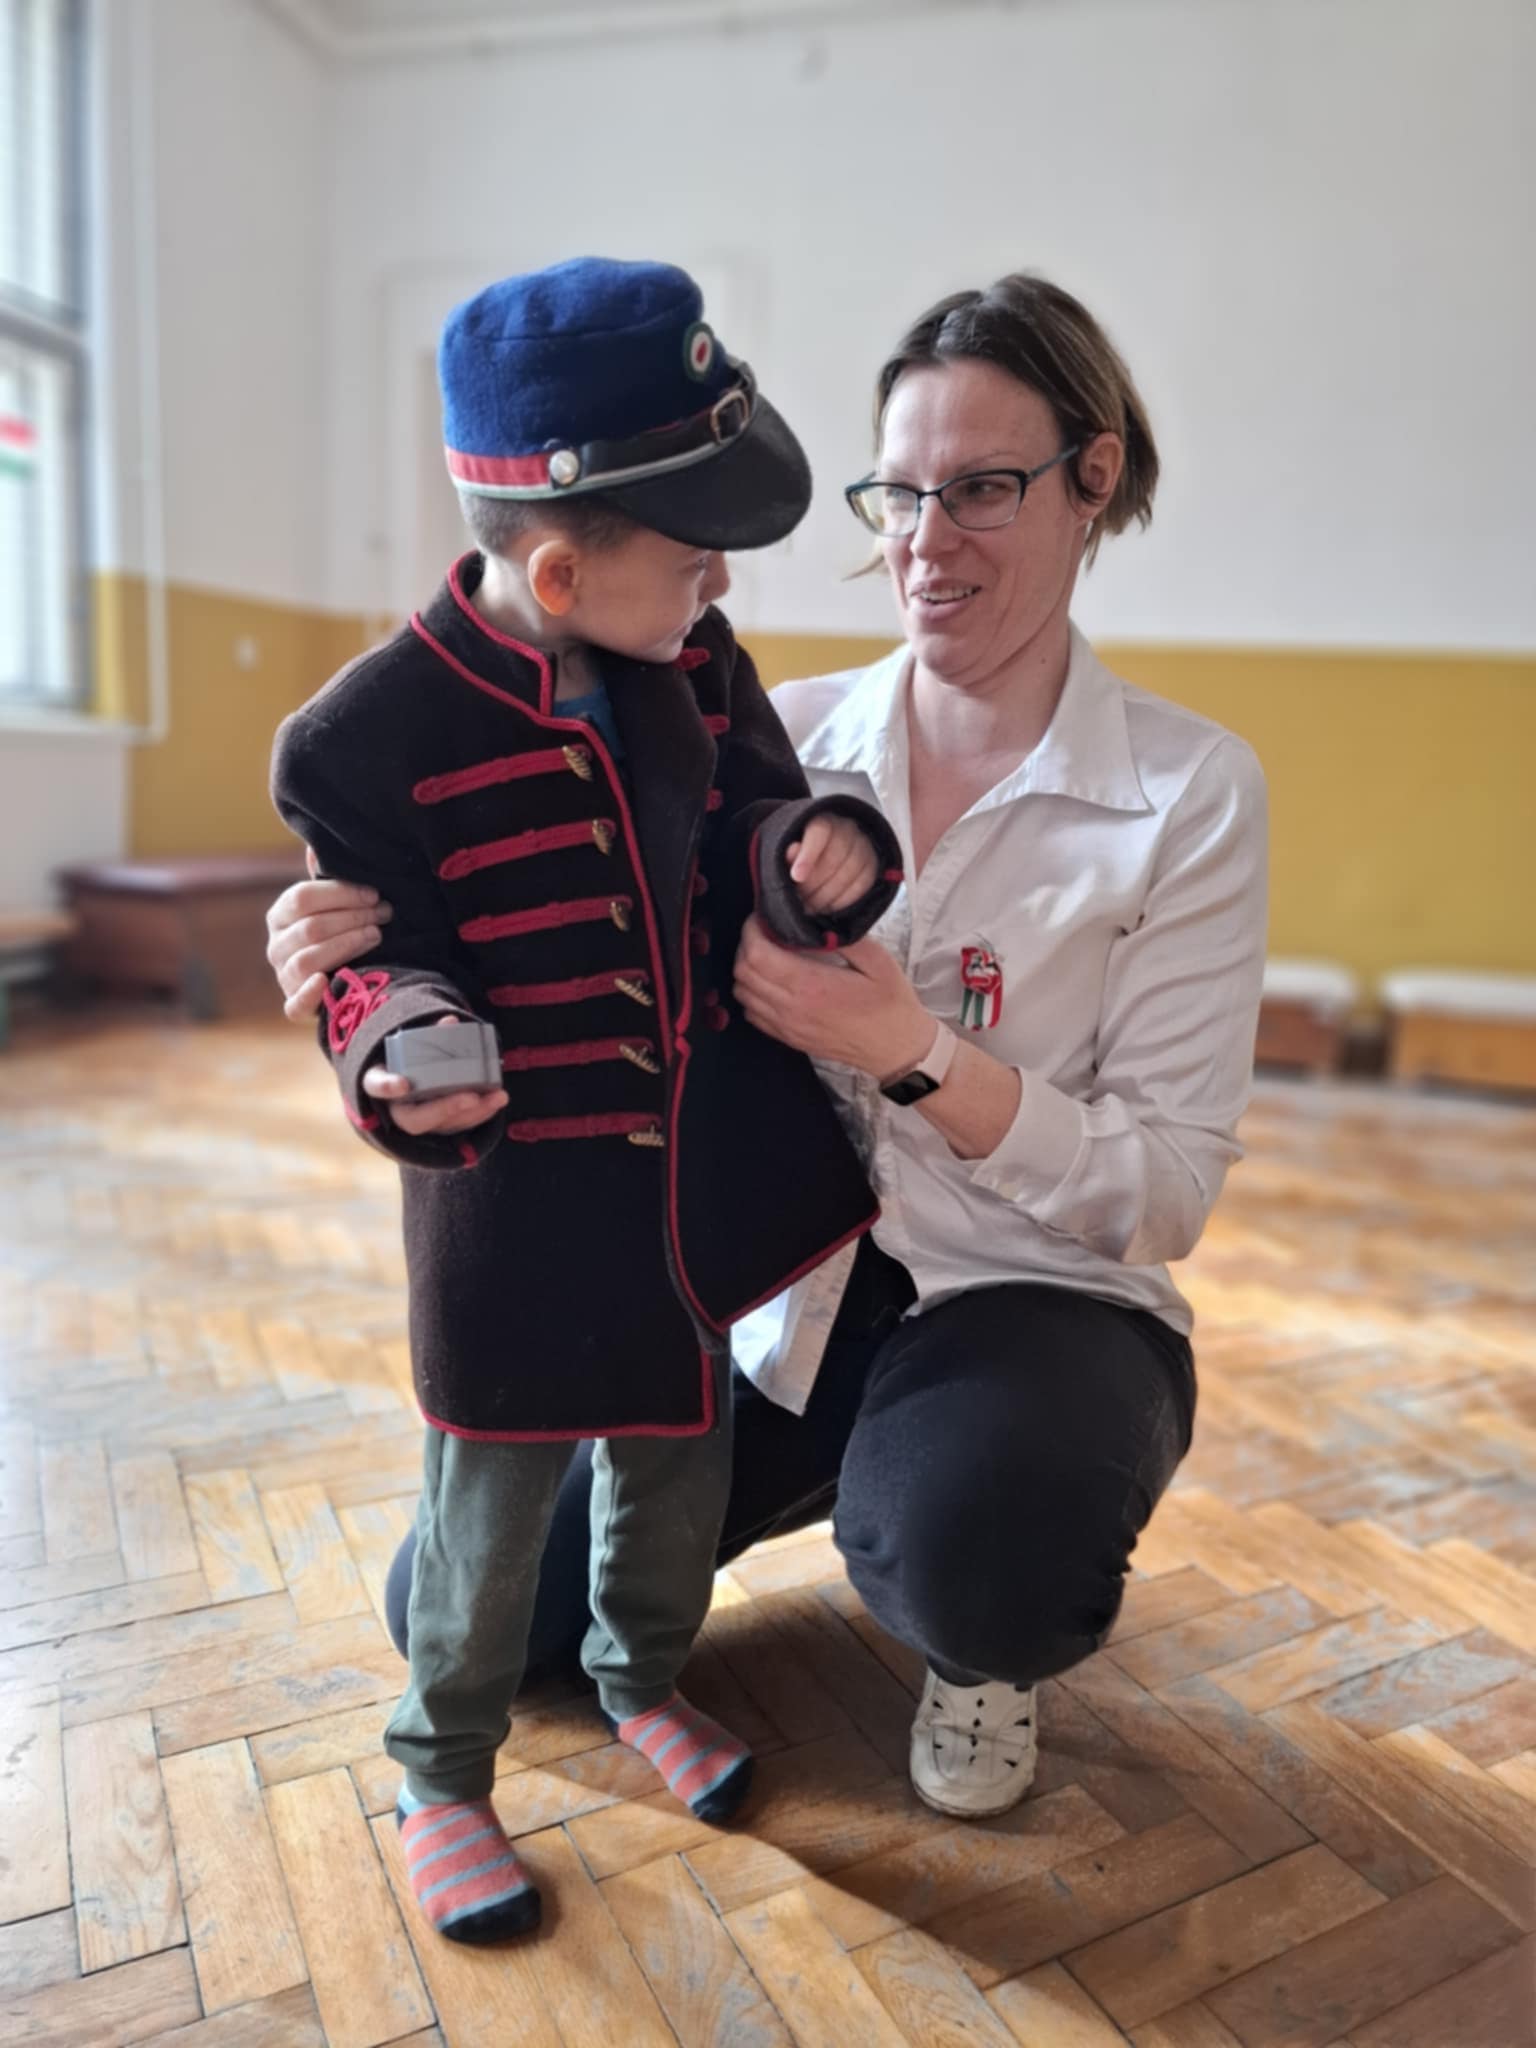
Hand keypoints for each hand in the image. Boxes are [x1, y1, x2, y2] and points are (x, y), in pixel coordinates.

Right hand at [266, 847, 392, 1021]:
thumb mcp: (334, 905)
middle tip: (384, 914)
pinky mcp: (294, 1006)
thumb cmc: (340, 931)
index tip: (374, 894)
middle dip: (353, 918)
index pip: (302, 898)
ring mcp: (284, 977)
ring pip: (309, 959)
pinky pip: (294, 1004)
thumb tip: (314, 847)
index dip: (341, 894)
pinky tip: (327, 980)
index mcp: (280, 915)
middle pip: (311, 927)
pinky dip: (310, 993)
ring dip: (347, 945)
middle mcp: (276, 946)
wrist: (344, 979)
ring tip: (376, 935)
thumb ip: (326, 881)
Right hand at [361, 1017, 507, 1136]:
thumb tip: (451, 1022)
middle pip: (417, 1119)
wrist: (404, 1078)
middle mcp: (397, 1109)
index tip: (402, 1084)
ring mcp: (419, 1121)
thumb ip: (427, 1033)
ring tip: (497, 1096)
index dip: (387, 1086)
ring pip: (443, 1125)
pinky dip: (480, 1114)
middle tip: (471, 1097)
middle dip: (446, 1108)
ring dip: (473, 1113)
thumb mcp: (409, 1043)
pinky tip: (496, 1101)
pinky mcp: (439, 1126)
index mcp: (380, 1083)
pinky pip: (458, 1126)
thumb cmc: (407, 1058)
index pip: (376, 1086)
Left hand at [733, 916, 933, 1077]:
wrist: (896, 1049)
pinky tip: (770, 982)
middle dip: (746, 945)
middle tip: (763, 931)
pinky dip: (751, 994)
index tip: (762, 917)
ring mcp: (787, 1026)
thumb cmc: (890, 1003)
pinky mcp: (789, 1038)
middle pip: (743, 972)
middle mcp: (792, 1008)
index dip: (751, 930)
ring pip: (742, 993)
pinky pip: (752, 1014)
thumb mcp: (876, 960)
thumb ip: (843, 938)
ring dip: (746, 970)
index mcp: (811, 985)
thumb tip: (814, 921)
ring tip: (765, 954)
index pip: (757, 954)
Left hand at [785, 814, 878, 914]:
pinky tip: (826, 906)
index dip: (808, 855)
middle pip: (833, 858)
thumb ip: (789, 854)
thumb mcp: (789, 853)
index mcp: (823, 820)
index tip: (796, 876)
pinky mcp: (872, 865)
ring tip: (809, 906)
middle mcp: (847, 829)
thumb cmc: (802, 855)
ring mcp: (863, 846)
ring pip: (848, 874)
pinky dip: (841, 901)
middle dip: (813, 884)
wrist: (824, 857)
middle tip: (799, 898)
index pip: (819, 833)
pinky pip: (860, 886)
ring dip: (826, 896)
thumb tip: (792, 852)